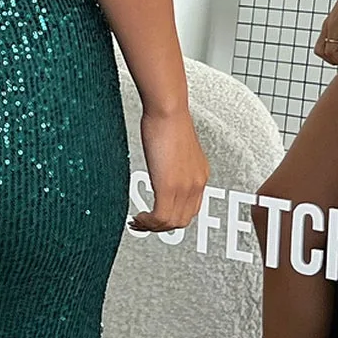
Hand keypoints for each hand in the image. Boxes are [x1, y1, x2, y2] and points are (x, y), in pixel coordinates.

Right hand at [130, 106, 208, 232]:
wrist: (168, 110)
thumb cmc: (168, 120)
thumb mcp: (175, 148)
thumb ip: (172, 164)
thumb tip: (161, 169)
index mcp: (199, 174)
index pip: (190, 208)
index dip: (172, 217)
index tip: (156, 216)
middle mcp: (196, 183)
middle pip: (183, 220)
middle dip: (161, 227)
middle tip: (143, 223)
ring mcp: (184, 187)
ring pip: (171, 223)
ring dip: (152, 227)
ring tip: (137, 221)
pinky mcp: (169, 187)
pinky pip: (161, 217)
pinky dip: (148, 222)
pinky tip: (138, 217)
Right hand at [316, 0, 337, 68]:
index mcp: (335, 26)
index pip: (331, 52)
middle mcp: (327, 27)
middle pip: (321, 52)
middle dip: (336, 60)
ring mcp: (327, 25)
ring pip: (321, 48)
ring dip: (333, 54)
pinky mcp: (330, 24)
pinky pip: (325, 41)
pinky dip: (334, 48)